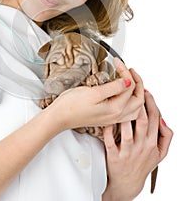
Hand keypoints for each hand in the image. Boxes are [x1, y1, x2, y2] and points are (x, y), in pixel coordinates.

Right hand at [47, 59, 143, 130]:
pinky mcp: (107, 118)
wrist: (60, 117)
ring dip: (136, 93)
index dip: (126, 72)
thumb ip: (114, 88)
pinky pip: (128, 112)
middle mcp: (116, 116)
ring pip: (135, 108)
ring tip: (132, 81)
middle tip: (130, 70)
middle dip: (137, 83)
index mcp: (115, 109)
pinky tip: (125, 96)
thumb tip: (128, 81)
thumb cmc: (72, 106)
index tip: (118, 62)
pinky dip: (131, 102)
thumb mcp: (94, 93)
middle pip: (138, 99)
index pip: (129, 87)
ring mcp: (112, 118)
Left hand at [102, 69, 172, 200]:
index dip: (150, 102)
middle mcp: (142, 146)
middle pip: (142, 120)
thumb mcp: (159, 153)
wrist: (127, 184)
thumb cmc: (142, 164)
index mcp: (152, 142)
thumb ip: (165, 137)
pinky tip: (106, 119)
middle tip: (131, 88)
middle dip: (138, 102)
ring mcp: (128, 152)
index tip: (145, 90)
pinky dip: (108, 130)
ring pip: (127, 130)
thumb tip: (164, 119)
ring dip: (123, 114)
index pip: (154, 118)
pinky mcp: (115, 157)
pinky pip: (110, 141)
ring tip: (119, 99)